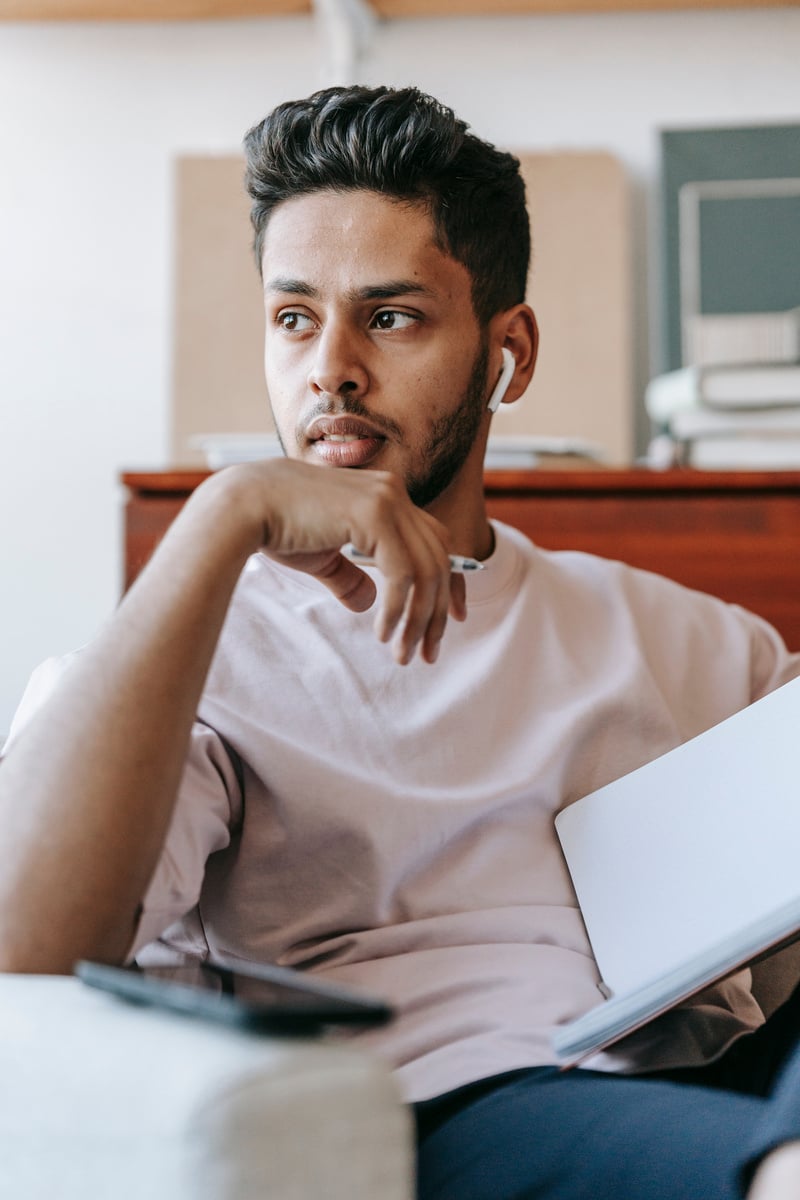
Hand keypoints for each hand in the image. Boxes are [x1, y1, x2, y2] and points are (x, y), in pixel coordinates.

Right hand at [207, 458, 466, 664]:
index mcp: (385, 497)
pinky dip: (399, 608)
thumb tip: (368, 602)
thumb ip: (349, 576)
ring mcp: (386, 500)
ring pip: (426, 570)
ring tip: (404, 653)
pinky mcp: (374, 514)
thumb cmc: (276, 527)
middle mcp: (393, 493)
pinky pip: (402, 573)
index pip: (437, 541)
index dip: (452, 582)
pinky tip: (384, 633)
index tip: (453, 619)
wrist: (243, 506)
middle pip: (438, 559)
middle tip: (428, 652)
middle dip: (437, 611)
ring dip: (419, 619)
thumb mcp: (323, 557)